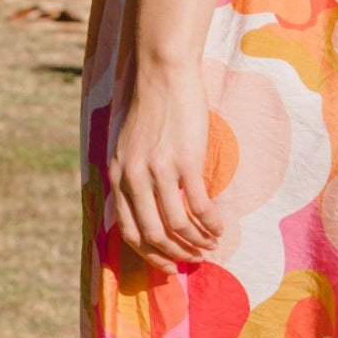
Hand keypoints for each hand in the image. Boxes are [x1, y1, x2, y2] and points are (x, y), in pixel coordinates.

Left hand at [109, 60, 223, 272]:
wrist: (164, 72)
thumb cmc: (152, 105)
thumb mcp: (128, 144)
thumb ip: (132, 173)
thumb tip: (146, 204)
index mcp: (118, 175)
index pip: (128, 230)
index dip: (149, 253)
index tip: (167, 264)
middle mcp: (135, 177)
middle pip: (153, 234)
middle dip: (175, 254)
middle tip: (193, 259)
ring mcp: (160, 170)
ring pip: (177, 225)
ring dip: (196, 242)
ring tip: (210, 244)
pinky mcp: (186, 161)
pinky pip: (199, 205)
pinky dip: (210, 223)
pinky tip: (219, 227)